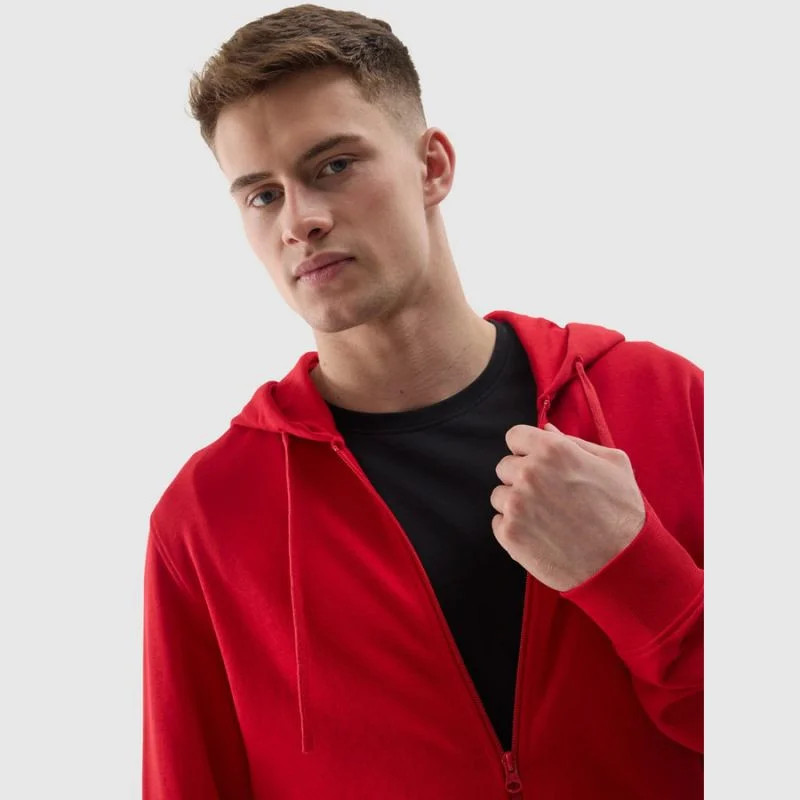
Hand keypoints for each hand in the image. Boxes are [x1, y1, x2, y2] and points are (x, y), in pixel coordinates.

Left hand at [490, 422, 645, 591]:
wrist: (622, 564)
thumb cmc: (622, 512)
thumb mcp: (613, 464)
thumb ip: (574, 442)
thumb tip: (546, 430)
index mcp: (552, 451)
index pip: (514, 436)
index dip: (526, 449)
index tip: (537, 463)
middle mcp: (529, 474)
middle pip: (505, 466)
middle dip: (522, 478)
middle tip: (549, 496)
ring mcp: (516, 505)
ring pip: (500, 495)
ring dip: (516, 504)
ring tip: (547, 518)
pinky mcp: (509, 534)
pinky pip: (498, 522)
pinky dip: (515, 528)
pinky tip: (541, 534)